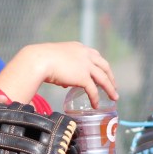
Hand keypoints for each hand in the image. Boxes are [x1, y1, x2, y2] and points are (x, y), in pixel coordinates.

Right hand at [0, 42, 117, 108]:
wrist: (38, 60)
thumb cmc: (41, 59)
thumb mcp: (56, 60)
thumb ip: (63, 69)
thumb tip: (65, 83)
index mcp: (78, 48)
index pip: (94, 55)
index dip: (100, 64)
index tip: (103, 71)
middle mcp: (85, 54)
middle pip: (104, 66)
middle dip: (110, 76)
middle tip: (113, 85)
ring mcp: (85, 65)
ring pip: (103, 78)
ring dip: (110, 88)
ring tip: (114, 97)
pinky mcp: (83, 77)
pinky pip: (93, 90)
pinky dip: (95, 98)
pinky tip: (96, 105)